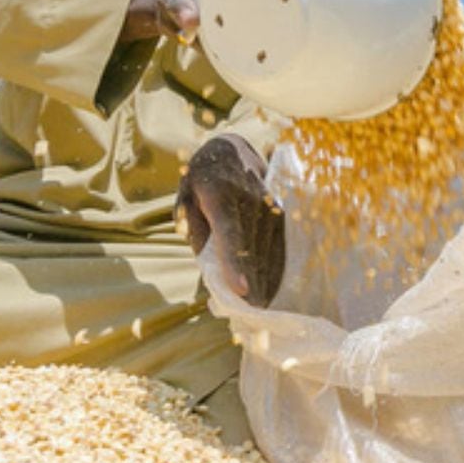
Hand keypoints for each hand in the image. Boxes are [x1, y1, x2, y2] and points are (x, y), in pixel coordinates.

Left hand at [176, 134, 284, 305]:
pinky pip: (279, 241)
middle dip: (253, 282)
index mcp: (219, 195)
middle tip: (250, 314)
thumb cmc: (200, 179)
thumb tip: (206, 261)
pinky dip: (276, 264)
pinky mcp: (278, 208)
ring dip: (267, 278)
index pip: (229, 234)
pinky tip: (273, 285)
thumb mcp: (185, 198)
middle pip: (252, 248)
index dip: (235, 263)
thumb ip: (193, 227)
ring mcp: (267, 202)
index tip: (241, 290)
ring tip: (262, 306)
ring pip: (269, 247)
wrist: (229, 148)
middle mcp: (248, 198)